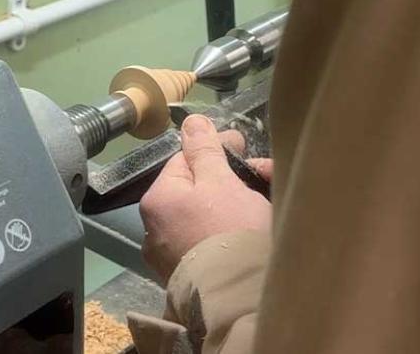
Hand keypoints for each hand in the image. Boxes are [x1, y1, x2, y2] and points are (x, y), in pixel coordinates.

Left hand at [139, 114, 271, 282]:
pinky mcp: (189, 274)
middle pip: (196, 189)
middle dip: (230, 178)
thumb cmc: (228, 230)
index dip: (216, 150)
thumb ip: (205, 150)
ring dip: (233, 202)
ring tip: (264, 200)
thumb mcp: (220, 181)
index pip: (185, 160)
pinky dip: (228, 229)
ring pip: (205, 214)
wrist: (238, 298)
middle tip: (262, 174)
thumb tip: (191, 120)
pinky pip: (208, 239)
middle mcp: (155, 228)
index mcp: (157, 200)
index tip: (243, 146)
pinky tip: (251, 228)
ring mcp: (170, 255)